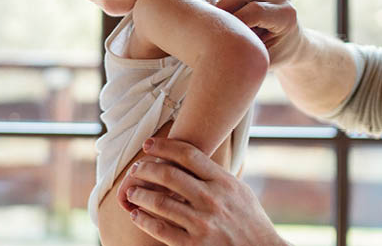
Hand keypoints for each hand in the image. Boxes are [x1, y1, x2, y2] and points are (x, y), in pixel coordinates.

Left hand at [124, 138, 287, 245]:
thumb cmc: (250, 221)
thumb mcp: (239, 191)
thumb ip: (217, 177)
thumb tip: (191, 160)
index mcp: (223, 182)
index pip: (188, 154)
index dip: (164, 146)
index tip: (148, 145)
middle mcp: (212, 199)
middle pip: (169, 175)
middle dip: (146, 169)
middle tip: (135, 169)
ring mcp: (202, 223)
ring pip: (160, 202)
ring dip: (139, 194)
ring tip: (131, 192)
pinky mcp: (194, 245)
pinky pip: (160, 230)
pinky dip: (144, 220)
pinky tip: (136, 215)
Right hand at [217, 0, 302, 68]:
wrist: (292, 45)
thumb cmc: (275, 57)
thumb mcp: (263, 59)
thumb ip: (245, 50)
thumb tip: (219, 44)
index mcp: (286, 15)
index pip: (254, 11)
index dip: (232, 22)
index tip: (219, 37)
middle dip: (223, 6)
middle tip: (210, 26)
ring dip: (223, 6)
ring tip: (224, 27)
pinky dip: (226, 4)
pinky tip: (231, 20)